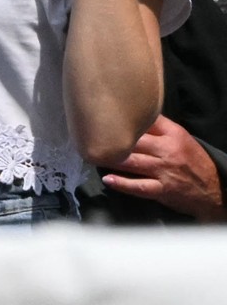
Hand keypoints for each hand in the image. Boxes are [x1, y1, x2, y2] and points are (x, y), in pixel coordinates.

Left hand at [101, 114, 224, 218]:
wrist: (214, 189)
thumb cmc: (193, 161)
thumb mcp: (181, 139)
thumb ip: (159, 129)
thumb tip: (131, 117)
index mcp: (174, 134)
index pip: (148, 120)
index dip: (125, 117)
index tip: (103, 114)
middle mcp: (168, 150)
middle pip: (134, 141)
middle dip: (111, 139)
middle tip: (89, 137)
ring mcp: (164, 170)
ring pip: (132, 161)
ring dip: (110, 159)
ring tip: (93, 156)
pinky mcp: (162, 189)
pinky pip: (139, 186)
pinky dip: (122, 183)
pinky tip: (107, 179)